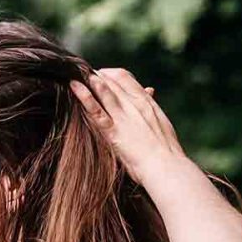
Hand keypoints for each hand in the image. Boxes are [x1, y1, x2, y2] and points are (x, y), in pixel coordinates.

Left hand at [69, 69, 185, 184]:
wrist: (167, 167)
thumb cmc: (167, 151)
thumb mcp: (162, 122)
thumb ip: (151, 105)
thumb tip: (150, 90)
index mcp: (146, 102)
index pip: (125, 78)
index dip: (110, 74)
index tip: (101, 75)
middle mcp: (135, 104)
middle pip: (112, 81)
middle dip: (97, 76)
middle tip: (82, 74)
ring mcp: (124, 117)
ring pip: (104, 91)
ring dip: (89, 81)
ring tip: (76, 74)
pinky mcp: (113, 132)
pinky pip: (96, 111)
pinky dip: (84, 97)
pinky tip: (74, 87)